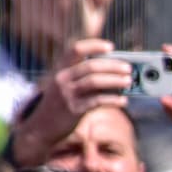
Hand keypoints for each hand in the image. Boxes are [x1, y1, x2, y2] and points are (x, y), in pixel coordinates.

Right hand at [9, 39, 130, 165]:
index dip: (93, 46)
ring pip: (94, 82)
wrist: (42, 126)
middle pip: (90, 66)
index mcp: (60, 68)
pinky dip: (113, 100)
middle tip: (128, 68)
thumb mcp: (65, 85)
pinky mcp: (74, 110)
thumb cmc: (61, 103)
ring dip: (115, 81)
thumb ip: (82, 77)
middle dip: (112, 66)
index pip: (75, 49)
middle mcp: (62, 78)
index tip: (111, 46)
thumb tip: (114, 73)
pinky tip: (124, 101)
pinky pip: (97, 101)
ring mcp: (67, 94)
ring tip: (129, 82)